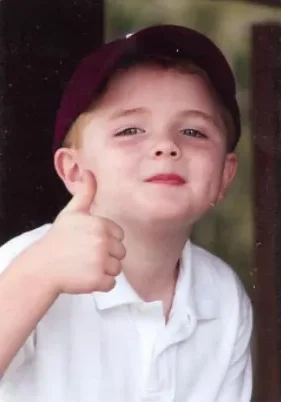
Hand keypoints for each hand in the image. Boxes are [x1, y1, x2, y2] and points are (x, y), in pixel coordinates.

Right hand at [40, 170, 125, 293]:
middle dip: (107, 256)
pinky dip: (101, 284)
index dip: (107, 240)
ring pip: (117, 269)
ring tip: (86, 266)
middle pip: (121, 253)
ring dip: (104, 270)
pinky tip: (86, 277)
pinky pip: (111, 284)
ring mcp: (101, 262)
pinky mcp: (98, 280)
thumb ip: (85, 193)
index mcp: (100, 224)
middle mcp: (103, 242)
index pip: (119, 236)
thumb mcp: (72, 212)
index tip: (90, 242)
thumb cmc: (58, 238)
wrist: (42, 266)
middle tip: (86, 255)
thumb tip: (89, 172)